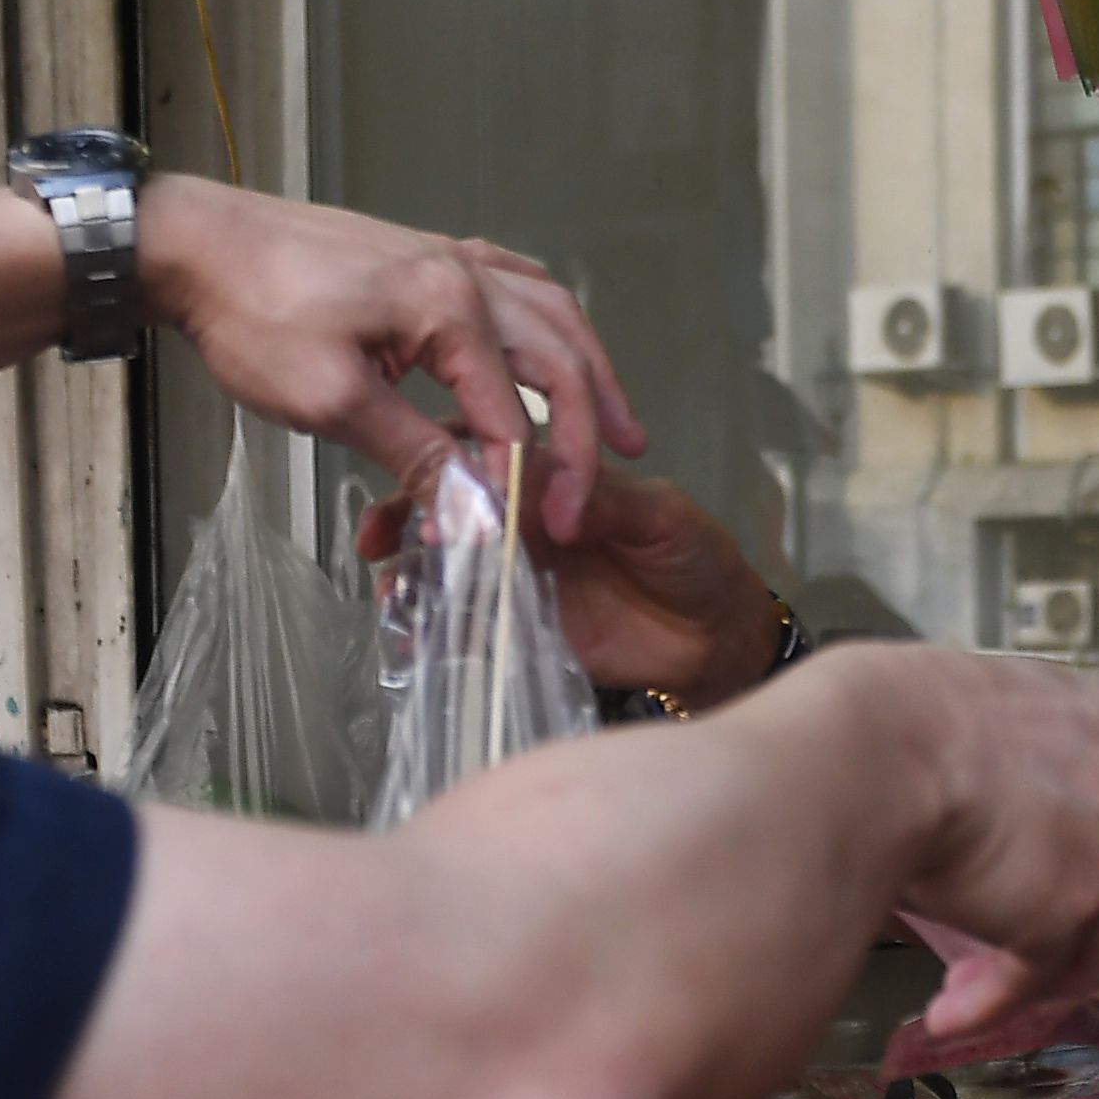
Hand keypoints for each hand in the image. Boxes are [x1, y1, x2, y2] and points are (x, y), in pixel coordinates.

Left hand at [137, 180, 640, 538]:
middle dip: (589, 432)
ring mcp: (448, 258)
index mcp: (448, 307)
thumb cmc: (251, 312)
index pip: (509, 415)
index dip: (520, 483)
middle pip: (558, 358)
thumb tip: (470, 511)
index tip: (521, 536)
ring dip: (591, 371)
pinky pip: (515, 283)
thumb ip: (413, 455)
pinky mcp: (424, 257)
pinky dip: (548, 319)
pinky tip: (555, 339)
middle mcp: (465, 273)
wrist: (195, 244)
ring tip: (621, 426)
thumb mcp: (330, 402)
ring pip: (551, 314)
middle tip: (599, 492)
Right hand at [360, 453, 780, 705]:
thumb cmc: (698, 560)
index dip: (454, 467)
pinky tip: (414, 639)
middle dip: (406, 516)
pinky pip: (469, 628)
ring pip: (448, 567)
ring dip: (412, 574)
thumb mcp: (662, 516)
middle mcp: (527, 526)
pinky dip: (437, 634)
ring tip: (392, 588)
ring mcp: (519, 578)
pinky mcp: (521, 629)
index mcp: (556, 484)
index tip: (430, 484)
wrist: (717, 639)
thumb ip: (608, 501)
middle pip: (451, 510)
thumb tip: (554, 484)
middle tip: (381, 537)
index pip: (491, 459)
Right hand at [845, 653, 1098, 1045]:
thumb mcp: (1005, 709)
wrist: (874, 749)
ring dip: (1063, 977)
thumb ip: (1046, 757)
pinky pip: (1042, 982)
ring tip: (996, 986)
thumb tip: (1021, 805)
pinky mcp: (1064, 915)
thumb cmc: (905, 713)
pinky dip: (996, 1004)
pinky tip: (952, 1013)